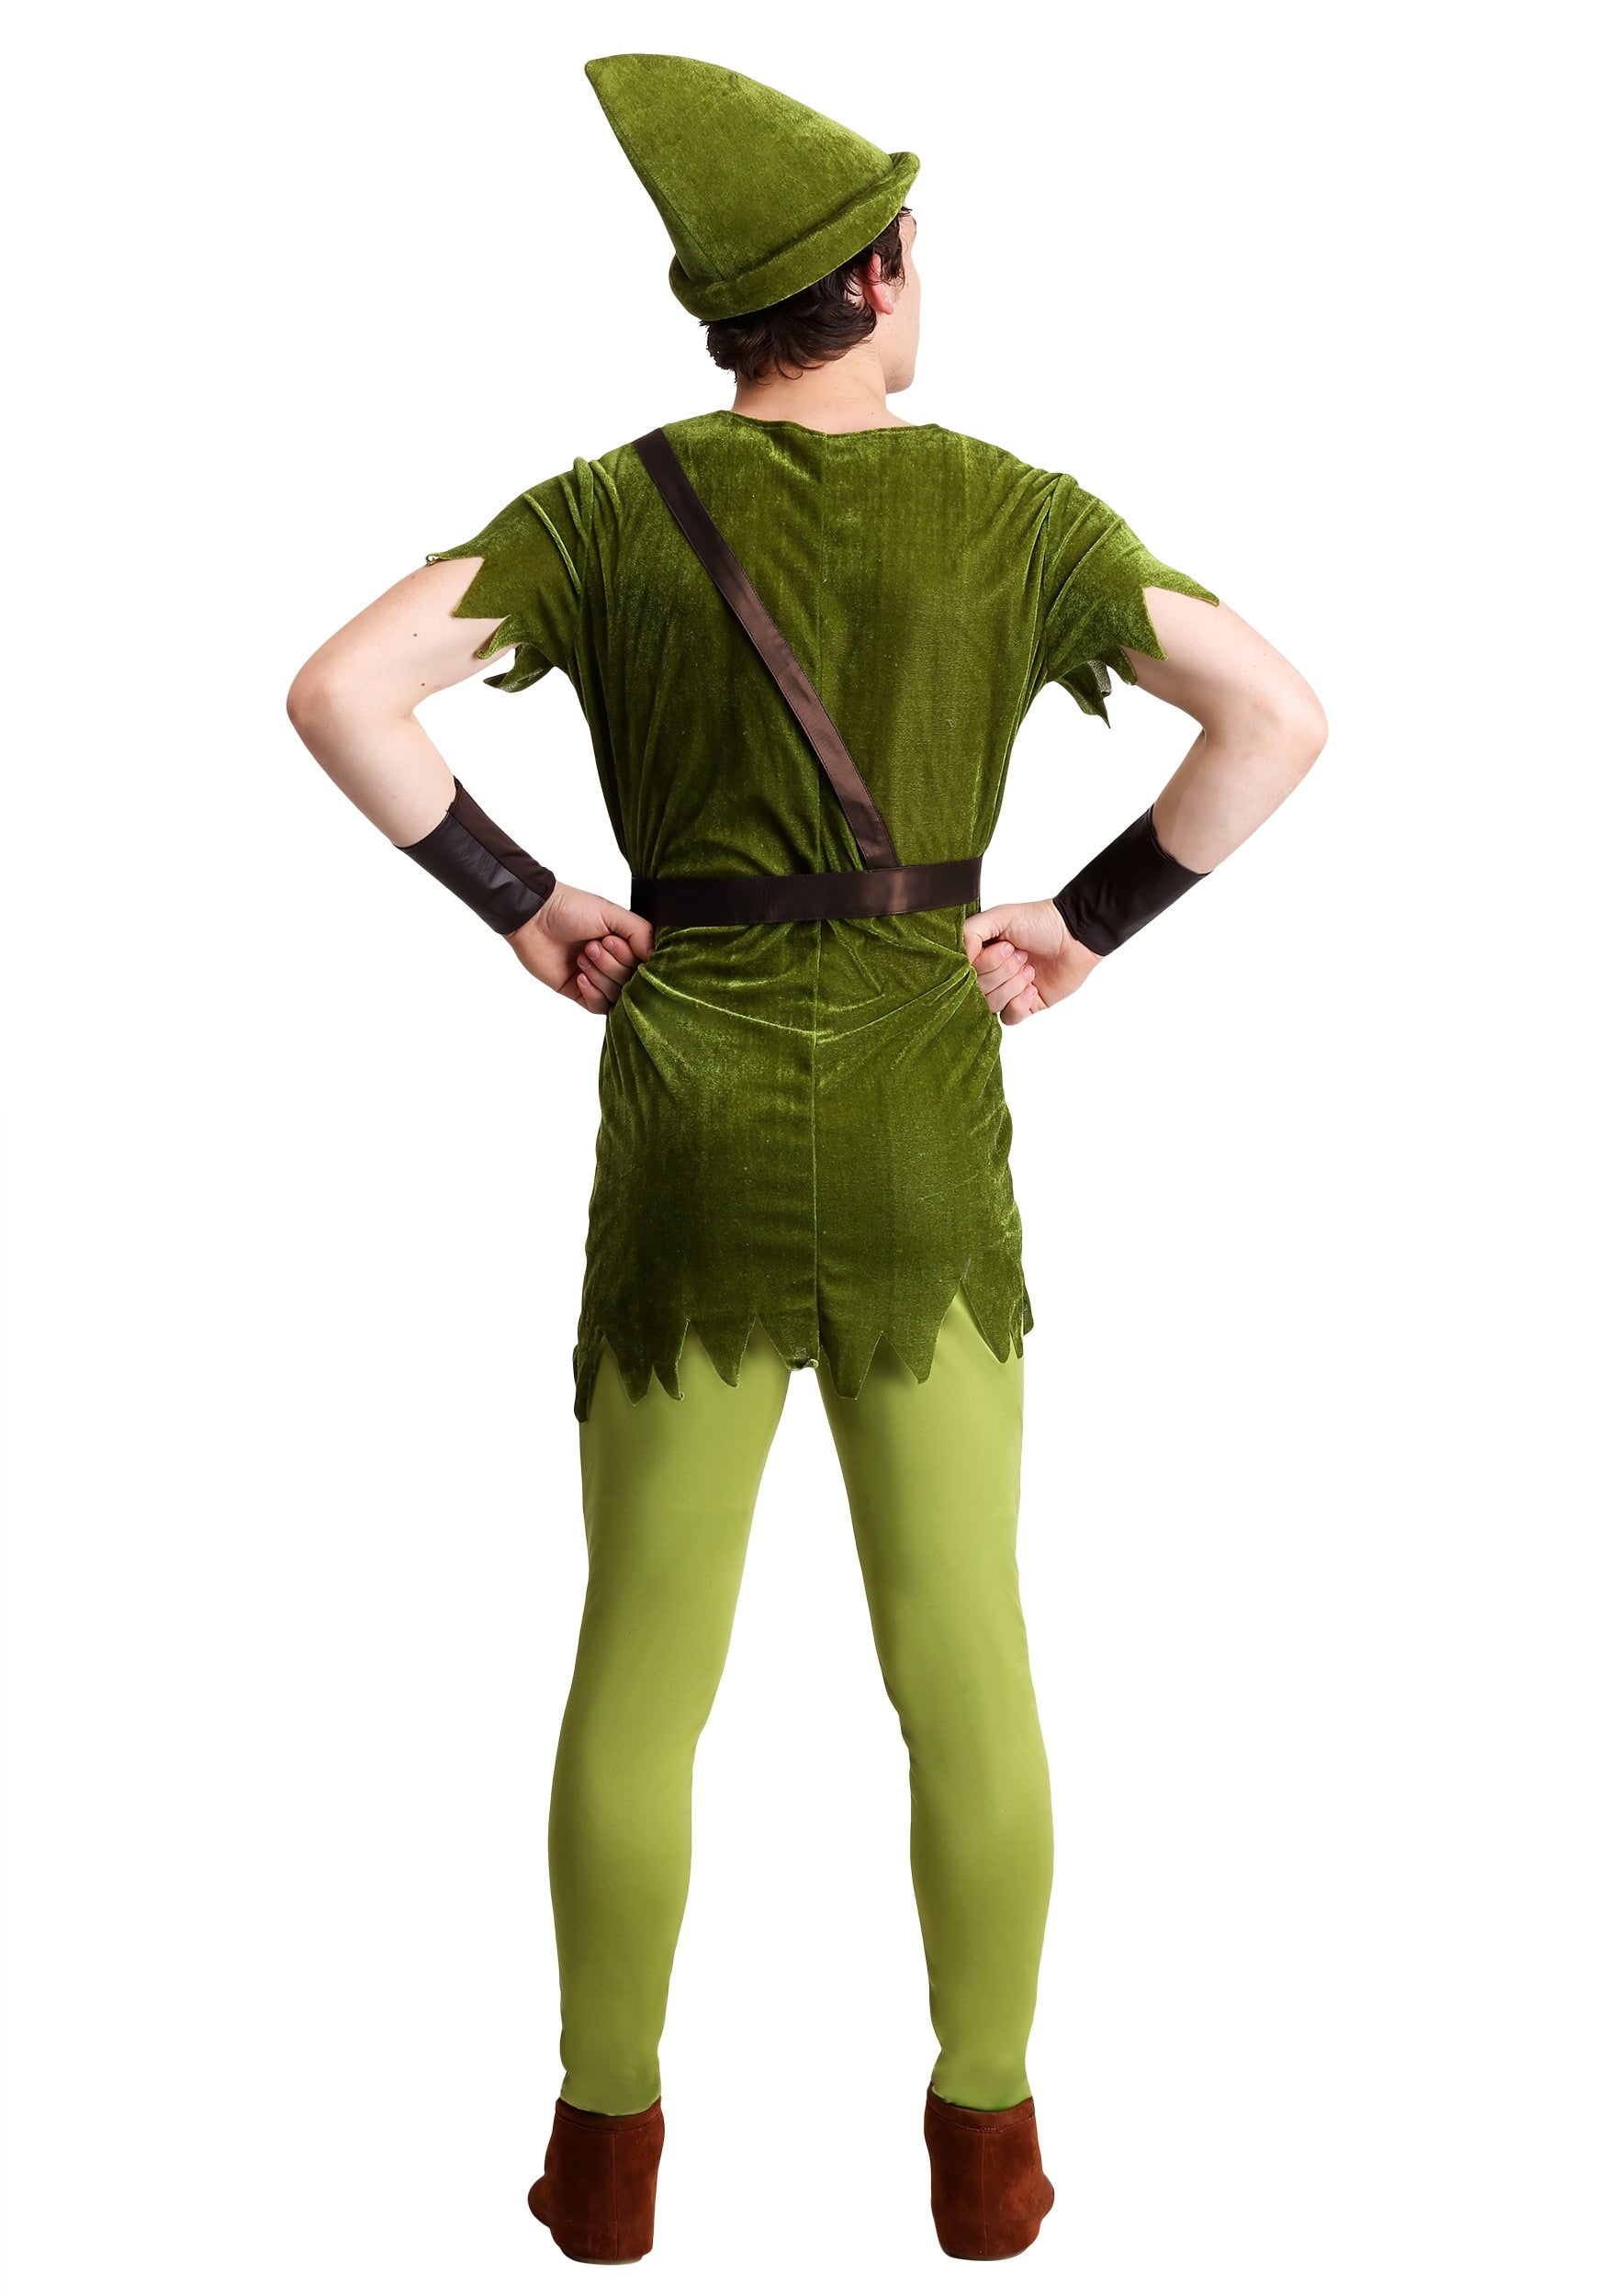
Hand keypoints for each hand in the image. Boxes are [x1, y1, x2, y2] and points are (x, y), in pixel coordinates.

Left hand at [505, 883, 654, 1012]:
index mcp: (626, 943)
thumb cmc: (571, 909)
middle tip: (591, 946)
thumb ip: (641, 932)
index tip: (610, 940)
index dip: (628, 957)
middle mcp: (615, 962)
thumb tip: (655, 958)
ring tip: (582, 956)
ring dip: (600, 976)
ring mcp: (598, 978)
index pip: (645, 965)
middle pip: (632, 982)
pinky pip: (600, 1007)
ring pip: (617, 995)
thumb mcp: (612, 913)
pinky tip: (580, 977)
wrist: (534, 918)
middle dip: (611, 964)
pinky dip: (593, 993)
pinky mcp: (580, 992)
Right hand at [962, 898, 1102, 1024]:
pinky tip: (1032, 988)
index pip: (964, 973)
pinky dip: (1019, 1004)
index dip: (986, 963)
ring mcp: (1006, 991)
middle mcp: (990, 973)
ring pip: (991, 1005)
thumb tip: (959, 961)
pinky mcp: (1025, 1006)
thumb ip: (970, 933)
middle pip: (977, 990)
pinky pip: (1009, 1018)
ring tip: (1029, 968)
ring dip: (1012, 986)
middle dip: (1003, 972)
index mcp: (980, 953)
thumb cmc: (1040, 921)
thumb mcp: (1000, 916)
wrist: (1076, 935)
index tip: (1006, 947)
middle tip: (1022, 955)